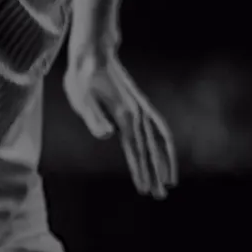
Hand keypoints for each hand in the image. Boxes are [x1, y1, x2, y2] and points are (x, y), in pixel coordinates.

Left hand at [65, 55, 176, 197]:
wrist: (93, 56)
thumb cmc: (82, 79)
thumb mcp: (81, 99)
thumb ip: (94, 117)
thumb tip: (107, 135)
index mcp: (126, 116)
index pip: (135, 151)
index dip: (141, 171)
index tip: (145, 190)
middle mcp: (138, 114)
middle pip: (150, 150)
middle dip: (155, 173)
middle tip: (159, 196)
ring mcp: (141, 109)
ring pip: (159, 140)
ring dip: (165, 161)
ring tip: (170, 181)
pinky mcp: (139, 106)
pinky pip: (158, 129)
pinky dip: (164, 144)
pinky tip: (164, 152)